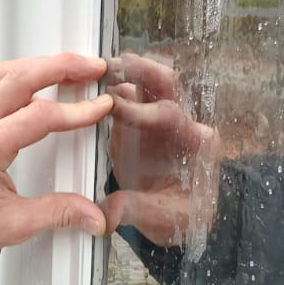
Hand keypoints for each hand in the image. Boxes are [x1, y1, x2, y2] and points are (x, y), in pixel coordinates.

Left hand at [0, 54, 112, 260]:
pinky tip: (41, 77)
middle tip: (94, 67)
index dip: (74, 110)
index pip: (37, 116)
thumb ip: (58, 214)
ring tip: (72, 66)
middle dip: (61, 67)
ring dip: (41, 64)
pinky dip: (23, 74)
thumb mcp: (14, 225)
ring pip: (5, 73)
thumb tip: (94, 215)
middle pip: (20, 78)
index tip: (100, 108)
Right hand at [100, 54, 223, 245]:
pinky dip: (108, 90)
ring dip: (121, 73)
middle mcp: (181, 123)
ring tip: (91, 71)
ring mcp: (159, 119)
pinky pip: (126, 97)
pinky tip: (86, 88)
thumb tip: (107, 212)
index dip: (142, 110)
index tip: (115, 108)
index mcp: (196, 143)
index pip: (171, 115)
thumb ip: (136, 210)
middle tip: (109, 66)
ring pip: (145, 84)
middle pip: (166, 83)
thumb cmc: (180, 216)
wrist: (178, 218)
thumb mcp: (162, 218)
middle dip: (139, 70)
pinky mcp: (140, 121)